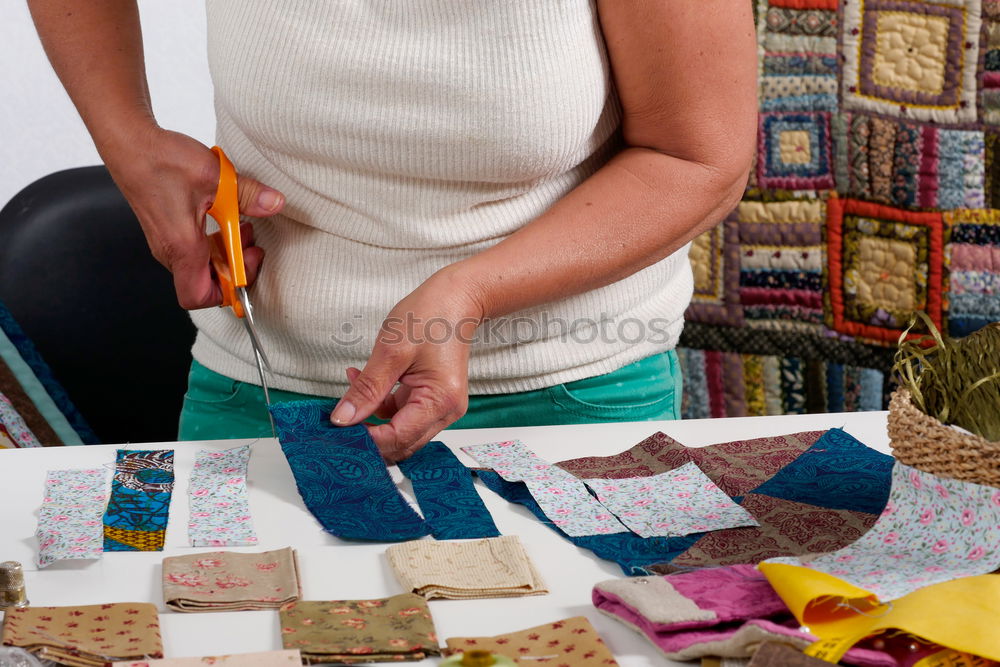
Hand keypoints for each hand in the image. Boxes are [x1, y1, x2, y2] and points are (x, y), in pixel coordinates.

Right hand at [102, 126, 285, 308]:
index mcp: (182, 247)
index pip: (199, 296)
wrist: (129, 143)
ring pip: (201, 269)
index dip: (228, 292)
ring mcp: (167, 244)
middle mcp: (170, 251)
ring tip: (243, 228)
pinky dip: (215, 245)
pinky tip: (227, 221)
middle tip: (251, 246)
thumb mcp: (215, 176)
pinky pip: (195, 254)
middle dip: (235, 270)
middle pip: (205, 285)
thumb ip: (248, 194)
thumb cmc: (162, 160)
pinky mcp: (167, 233)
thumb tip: (274, 204)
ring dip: (227, 255)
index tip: (247, 264)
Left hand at [330, 269, 484, 461]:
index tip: (338, 433)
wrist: (456, 299)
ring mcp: (441, 407)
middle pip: (401, 443)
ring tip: (350, 391)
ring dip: (372, 419)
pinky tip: (364, 384)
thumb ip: (367, 389)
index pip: (398, 438)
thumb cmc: (431, 316)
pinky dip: (381, 407)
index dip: (366, 440)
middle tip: (337, 421)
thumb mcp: (391, 352)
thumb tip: (343, 419)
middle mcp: (446, 411)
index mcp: (440, 400)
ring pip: (400, 431)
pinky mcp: (432, 400)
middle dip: (368, 435)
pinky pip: (403, 415)